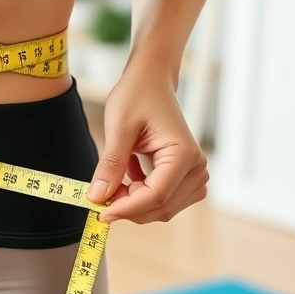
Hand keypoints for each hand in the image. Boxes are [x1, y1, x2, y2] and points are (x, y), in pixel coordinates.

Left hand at [86, 64, 208, 222]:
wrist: (150, 82)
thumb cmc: (136, 97)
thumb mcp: (118, 128)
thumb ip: (110, 164)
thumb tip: (97, 197)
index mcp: (184, 154)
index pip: (157, 196)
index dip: (127, 208)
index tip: (100, 211)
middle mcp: (196, 168)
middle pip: (161, 207)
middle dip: (129, 207)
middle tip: (99, 197)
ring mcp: (194, 174)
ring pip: (162, 208)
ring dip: (134, 203)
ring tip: (114, 180)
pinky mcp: (185, 176)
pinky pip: (162, 199)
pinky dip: (140, 194)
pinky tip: (128, 174)